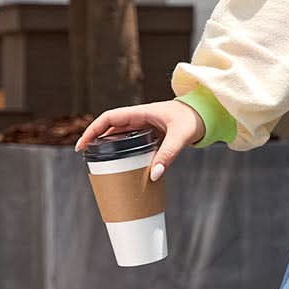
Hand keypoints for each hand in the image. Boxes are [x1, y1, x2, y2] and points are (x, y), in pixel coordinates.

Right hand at [74, 98, 206, 179]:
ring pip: (119, 135)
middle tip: (86, 158)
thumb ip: (168, 155)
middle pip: (110, 127)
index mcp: (141, 113)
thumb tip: (154, 176)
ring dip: (108, 146)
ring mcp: (144, 126)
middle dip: (96, 140)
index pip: (109, 118)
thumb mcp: (181, 136)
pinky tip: (121, 164)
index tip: (83, 145)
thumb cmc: (194, 120)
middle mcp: (139, 118)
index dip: (93, 129)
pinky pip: (131, 142)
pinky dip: (122, 151)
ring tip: (98, 163)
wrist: (206, 115)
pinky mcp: (151, 135)